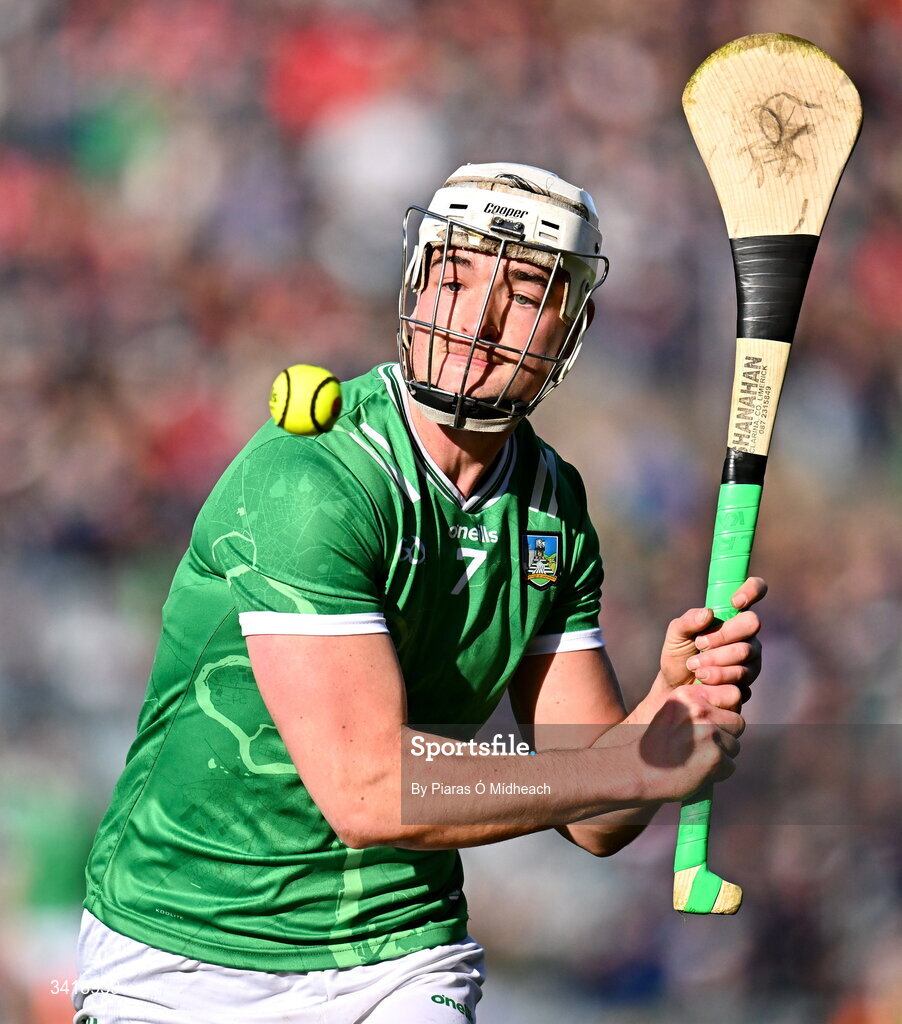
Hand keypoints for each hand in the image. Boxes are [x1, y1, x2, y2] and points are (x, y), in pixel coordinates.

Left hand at [631, 578, 765, 722]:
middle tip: (700, 643)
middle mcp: (746, 633)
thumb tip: (708, 613)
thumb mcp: (675, 635)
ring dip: (716, 659)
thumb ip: (688, 621)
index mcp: (731, 614)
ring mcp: (751, 656)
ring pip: (746, 651)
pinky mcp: (749, 679)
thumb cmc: (678, 655)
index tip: (734, 602)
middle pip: (752, 623)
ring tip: (694, 666)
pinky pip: (743, 675)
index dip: (751, 590)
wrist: (676, 689)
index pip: (755, 590)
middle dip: (724, 634)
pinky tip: (703, 679)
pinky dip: (719, 677)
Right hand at [637, 686, 743, 802]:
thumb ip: (698, 707)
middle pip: (738, 721)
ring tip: (695, 759)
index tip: (711, 722)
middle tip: (702, 745)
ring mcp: (708, 733)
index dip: (726, 710)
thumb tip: (732, 708)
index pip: (731, 693)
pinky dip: (718, 773)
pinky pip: (731, 766)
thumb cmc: (657, 745)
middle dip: (726, 735)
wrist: (637, 772)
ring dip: (721, 755)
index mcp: (688, 695)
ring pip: (735, 745)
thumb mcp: (672, 713)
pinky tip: (697, 771)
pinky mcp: (715, 757)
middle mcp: (699, 710)